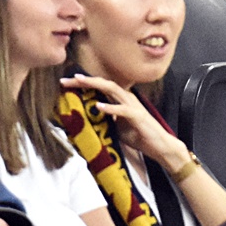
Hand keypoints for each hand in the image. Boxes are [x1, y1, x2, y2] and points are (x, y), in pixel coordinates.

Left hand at [60, 73, 187, 170]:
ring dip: (95, 85)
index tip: (65, 83)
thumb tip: (87, 119)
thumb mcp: (116, 127)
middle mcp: (126, 98)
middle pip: (103, 84)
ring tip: (80, 82)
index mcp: (120, 100)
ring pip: (113, 90)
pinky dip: (110, 107)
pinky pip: (123, 110)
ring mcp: (132, 106)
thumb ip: (104, 120)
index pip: (99, 88)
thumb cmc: (139, 135)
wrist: (160, 146)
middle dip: (84, 81)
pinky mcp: (138, 116)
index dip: (83, 84)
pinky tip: (98, 106)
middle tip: (65, 80)